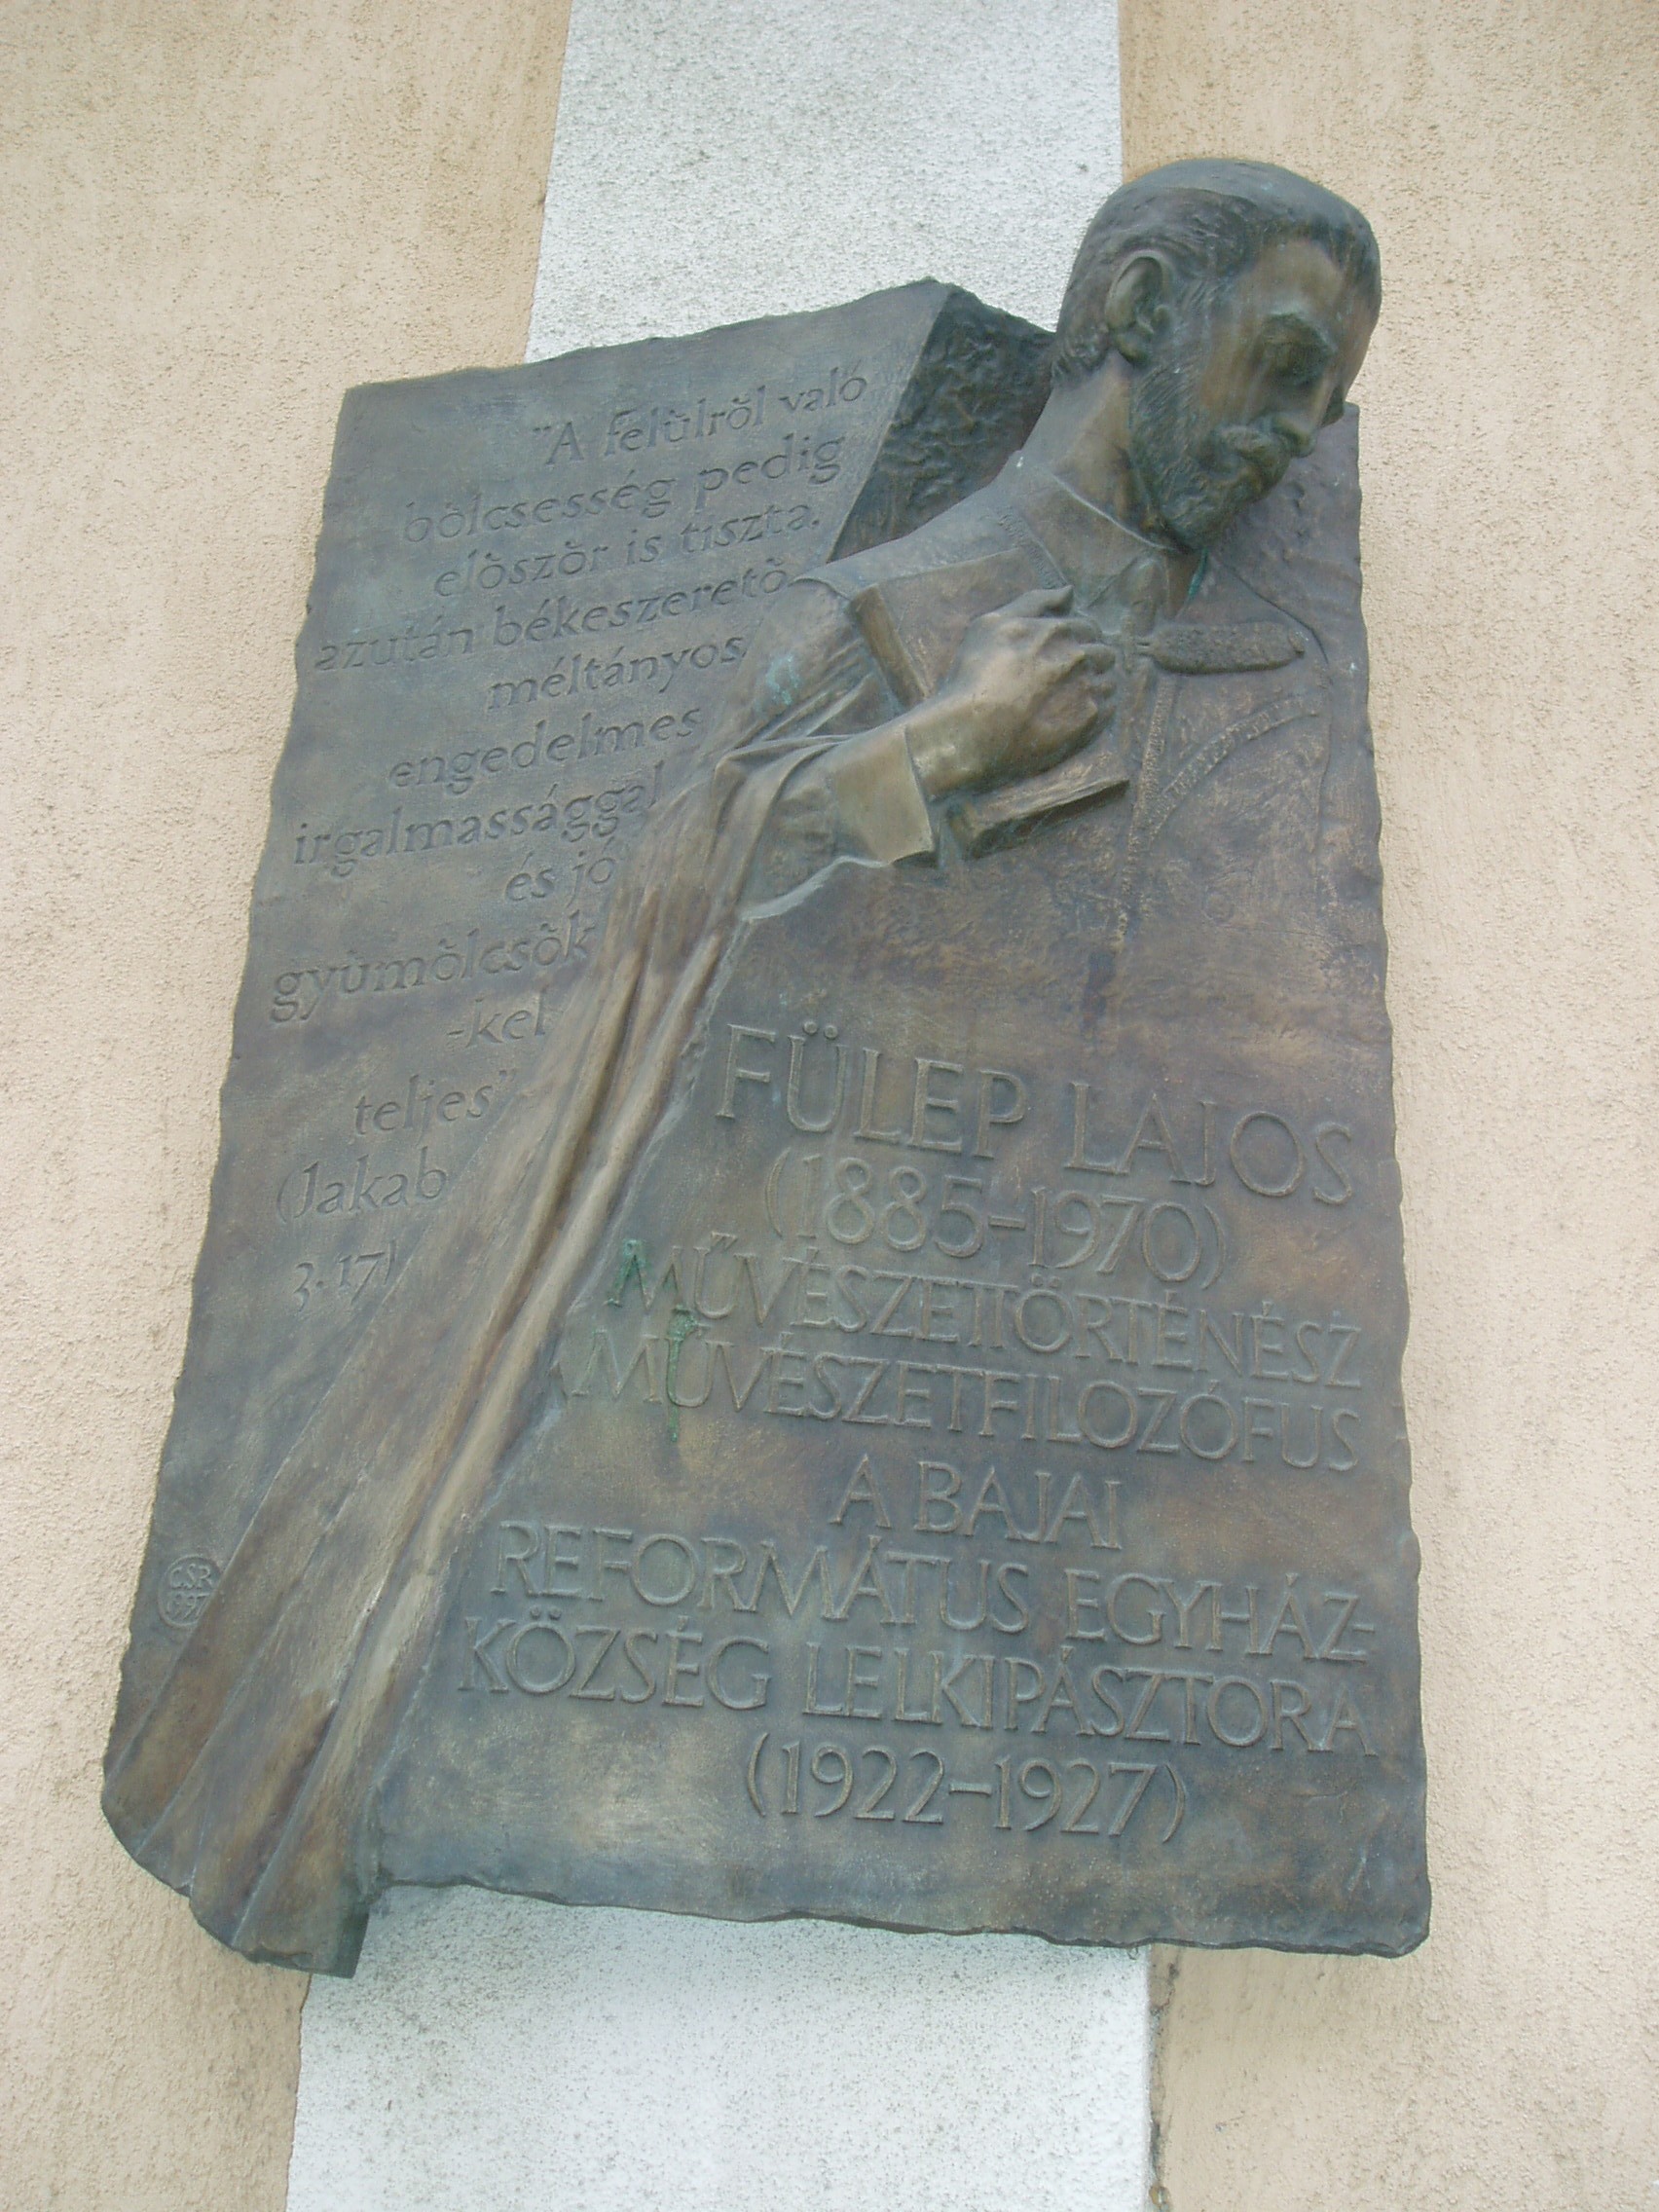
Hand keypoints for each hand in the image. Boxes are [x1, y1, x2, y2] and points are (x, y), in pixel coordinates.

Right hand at [905, 587, 1116, 798]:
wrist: (971, 731)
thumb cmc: (974, 676)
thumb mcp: (992, 624)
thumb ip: (1033, 601)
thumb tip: (1069, 591)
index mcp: (1059, 630)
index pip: (1087, 627)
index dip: (1078, 638)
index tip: (1064, 654)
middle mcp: (1079, 657)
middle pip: (1104, 653)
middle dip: (1092, 660)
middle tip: (1068, 678)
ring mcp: (1087, 690)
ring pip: (1109, 681)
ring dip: (1097, 685)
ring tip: (1072, 699)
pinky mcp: (1089, 722)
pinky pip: (1108, 710)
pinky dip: (1099, 709)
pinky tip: (1076, 715)